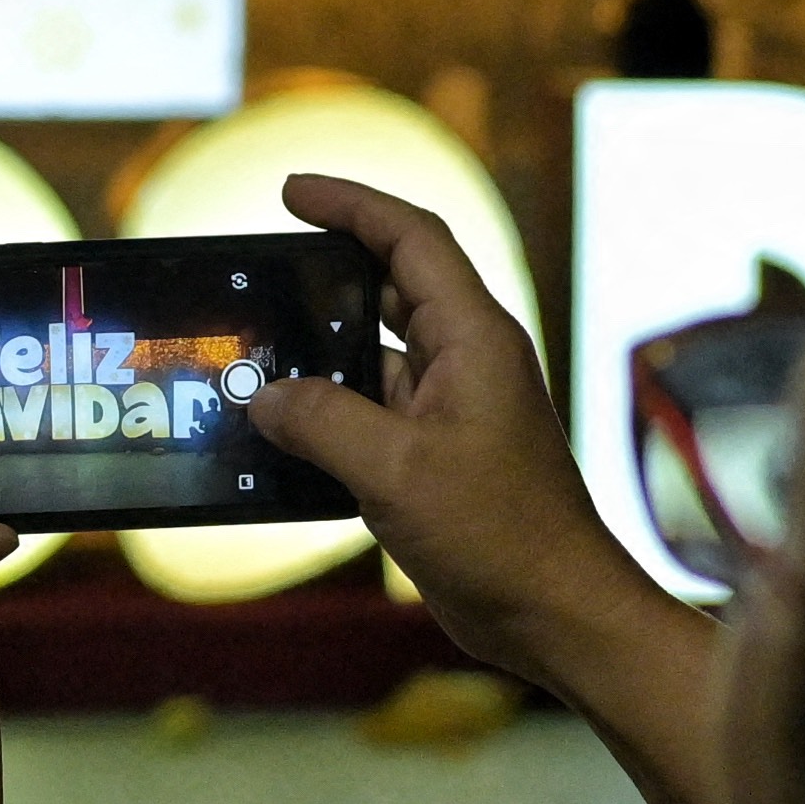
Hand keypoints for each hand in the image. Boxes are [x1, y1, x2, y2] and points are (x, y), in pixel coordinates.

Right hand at [250, 172, 673, 692]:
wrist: (553, 612)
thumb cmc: (500, 535)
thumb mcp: (396, 470)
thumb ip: (322, 422)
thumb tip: (265, 396)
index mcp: (473, 338)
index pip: (410, 239)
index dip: (351, 204)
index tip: (292, 191)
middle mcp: (466, 362)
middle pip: (389, 291)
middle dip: (324, 281)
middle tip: (257, 278)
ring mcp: (454, 410)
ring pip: (375, 359)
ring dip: (318, 361)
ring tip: (250, 362)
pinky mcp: (439, 457)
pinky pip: (374, 416)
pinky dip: (329, 418)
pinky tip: (279, 437)